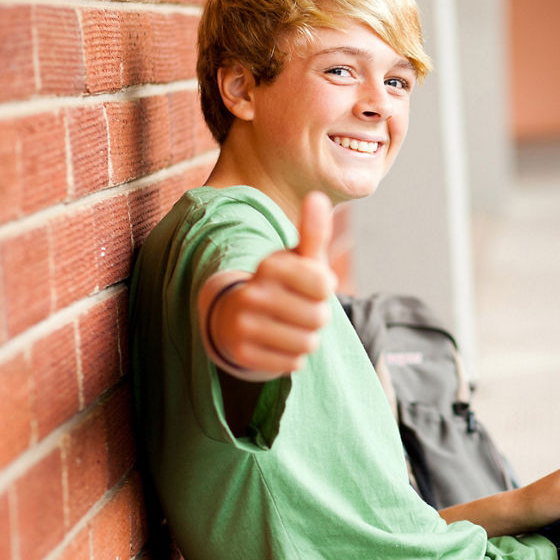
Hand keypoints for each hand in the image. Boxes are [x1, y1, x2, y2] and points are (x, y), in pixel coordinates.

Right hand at [202, 192, 338, 378]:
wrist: (235, 316)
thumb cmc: (282, 285)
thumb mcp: (299, 258)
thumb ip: (313, 232)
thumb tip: (318, 196)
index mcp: (269, 265)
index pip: (325, 285)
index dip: (324, 289)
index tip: (308, 285)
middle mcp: (251, 292)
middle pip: (319, 318)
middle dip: (316, 317)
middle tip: (297, 310)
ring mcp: (243, 324)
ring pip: (308, 343)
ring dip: (306, 339)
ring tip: (288, 326)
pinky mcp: (241, 353)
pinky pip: (293, 363)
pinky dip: (292, 357)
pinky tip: (276, 343)